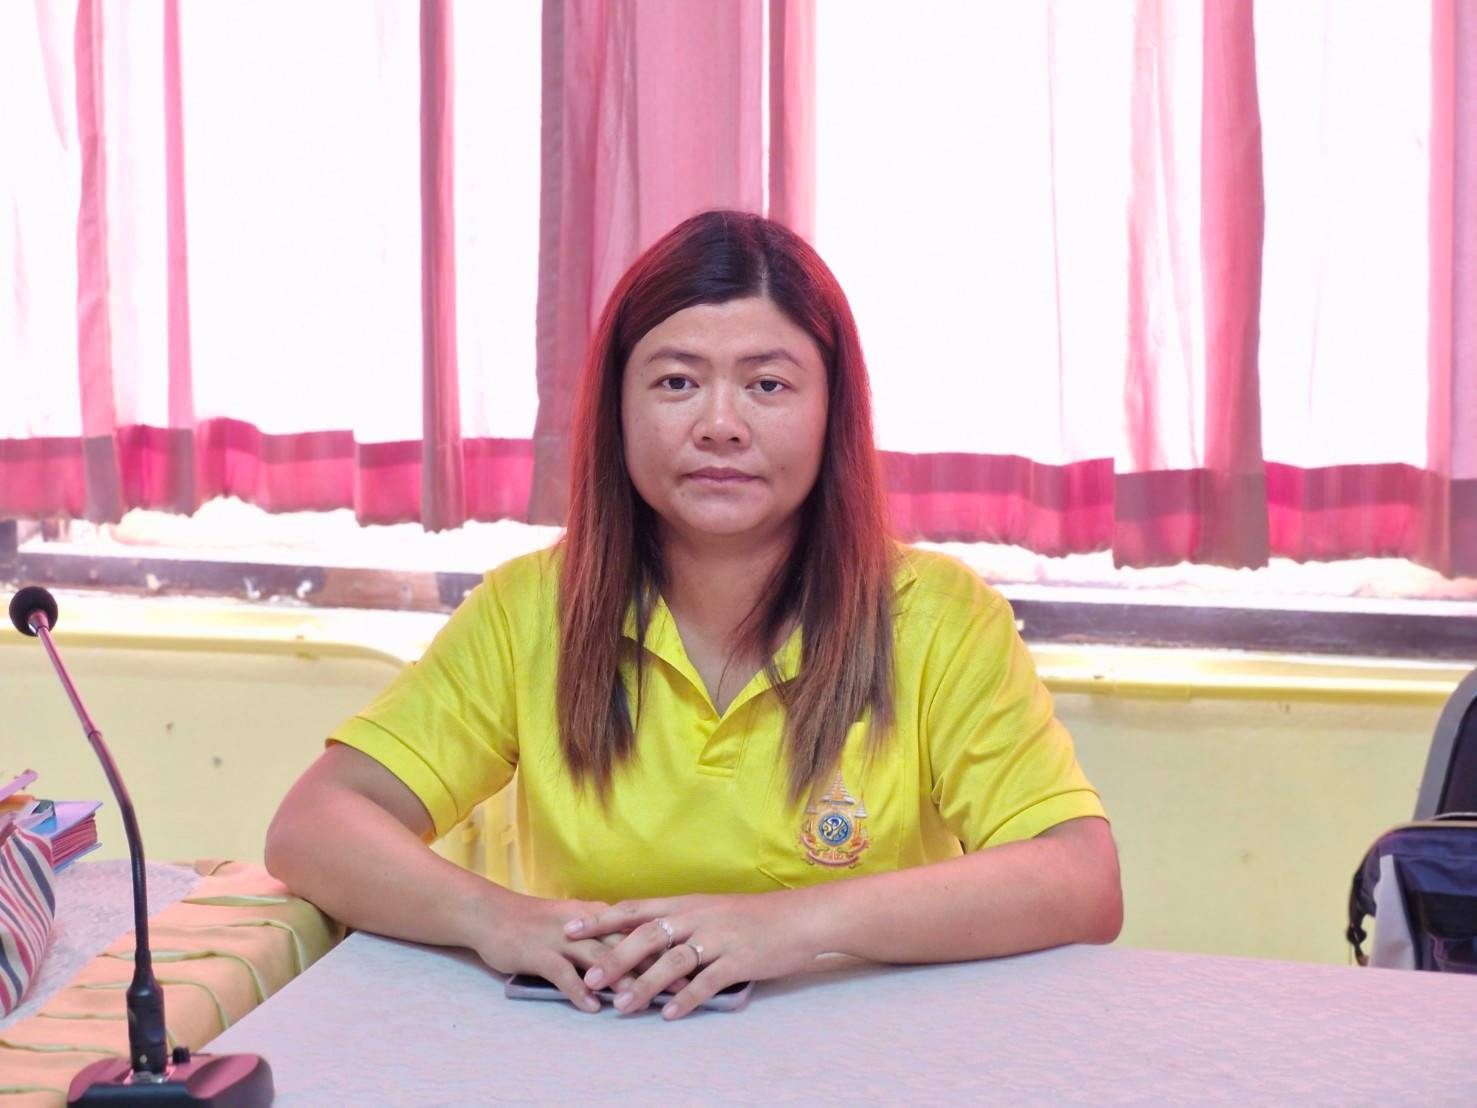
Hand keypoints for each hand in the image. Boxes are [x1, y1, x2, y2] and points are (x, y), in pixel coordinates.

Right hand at [463, 892, 684, 1012]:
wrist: (491, 914)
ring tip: (643, 1000)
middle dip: (655, 965)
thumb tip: (635, 953)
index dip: (666, 947)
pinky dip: (578, 990)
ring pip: (598, 959)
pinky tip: (592, 1007)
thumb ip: (602, 937)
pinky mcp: (539, 953)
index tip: (694, 960)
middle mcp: (584, 925)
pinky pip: (562, 973)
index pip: (638, 931)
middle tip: (683, 984)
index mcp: (596, 916)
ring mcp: (561, 938)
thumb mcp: (574, 925)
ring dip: (621, 980)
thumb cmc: (534, 922)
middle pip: (626, 945)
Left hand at [562, 891, 818, 1019]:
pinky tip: (670, 1015)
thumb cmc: (751, 916)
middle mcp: (697, 917)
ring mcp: (719, 939)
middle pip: (647, 935)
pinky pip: (708, 981)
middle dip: (615, 957)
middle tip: (589, 978)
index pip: (635, 909)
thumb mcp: (710, 910)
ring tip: (623, 1006)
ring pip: (673, 961)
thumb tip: (641, 937)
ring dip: (645, 984)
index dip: (601, 920)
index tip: (570, 930)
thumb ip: (678, 922)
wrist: (798, 918)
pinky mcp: (739, 960)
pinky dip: (687, 999)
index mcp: (686, 904)